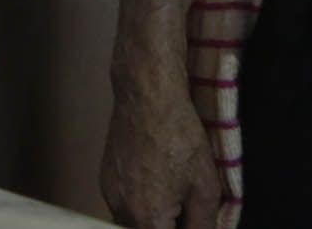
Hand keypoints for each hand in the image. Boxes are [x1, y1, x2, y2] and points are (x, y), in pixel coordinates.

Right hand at [100, 72, 222, 228]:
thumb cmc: (178, 135)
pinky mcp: (105, 178)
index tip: (194, 219)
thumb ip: (204, 224)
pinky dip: (141, 204)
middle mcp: (121, 211)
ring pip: (132, 222)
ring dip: (153, 218)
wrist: (147, 96)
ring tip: (176, 195)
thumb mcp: (205, 187)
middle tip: (187, 209)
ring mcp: (109, 194)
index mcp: (148, 219)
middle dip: (168, 224)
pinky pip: (123, 205)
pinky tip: (159, 182)